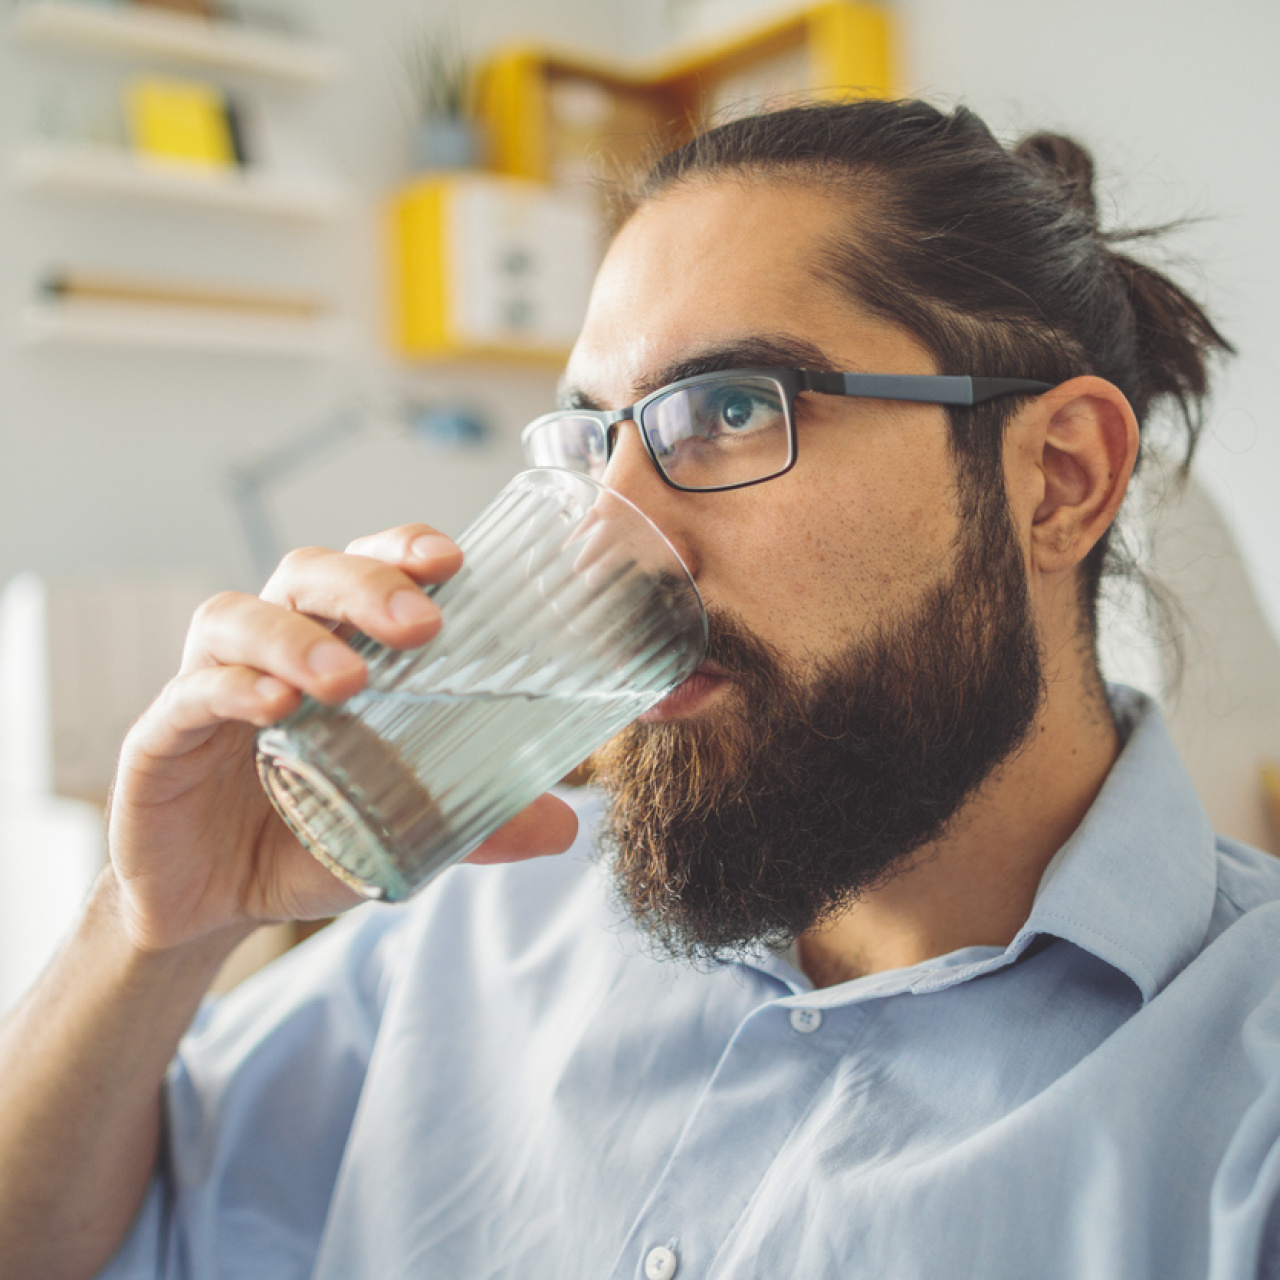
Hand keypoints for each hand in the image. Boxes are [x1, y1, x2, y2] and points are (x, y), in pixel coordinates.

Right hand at [107, 525, 579, 954]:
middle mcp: (270, 648)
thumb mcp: (400, 830)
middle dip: (364, 584)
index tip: (453, 560)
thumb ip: (474, 823)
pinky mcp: (160, 737)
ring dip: (296, 637)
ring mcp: (208, 686)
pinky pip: (190, 694)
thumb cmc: (306, 837)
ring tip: (349, 679)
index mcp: (331, 647)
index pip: (365, 570)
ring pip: (237, 618)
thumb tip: (565, 826)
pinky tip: (273, 707)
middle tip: (421, 624)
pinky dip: (232, 690)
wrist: (214, 906)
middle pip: (306, 574)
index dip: (403, 550)